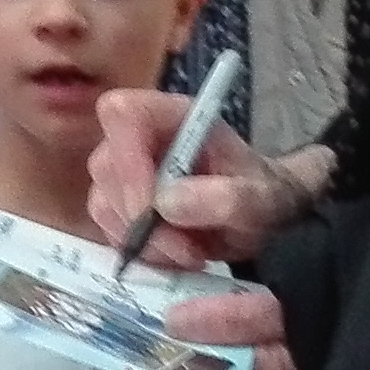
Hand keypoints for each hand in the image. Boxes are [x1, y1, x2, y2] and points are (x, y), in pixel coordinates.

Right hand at [88, 93, 329, 268]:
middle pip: (106, 166)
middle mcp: (143, 139)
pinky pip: (109, 230)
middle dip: (140, 217)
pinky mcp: (122, 205)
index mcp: (176, 118)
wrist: (265, 219)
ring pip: (103, 204)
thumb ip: (225, 198)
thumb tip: (165, 204)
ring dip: (145, 241)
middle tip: (186, 248)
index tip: (153, 207)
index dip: (127, 158)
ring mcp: (128, 171)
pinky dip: (141, 252)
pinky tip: (176, 256)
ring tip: (191, 254)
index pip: (122, 113)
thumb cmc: (267, 196)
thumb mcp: (263, 200)